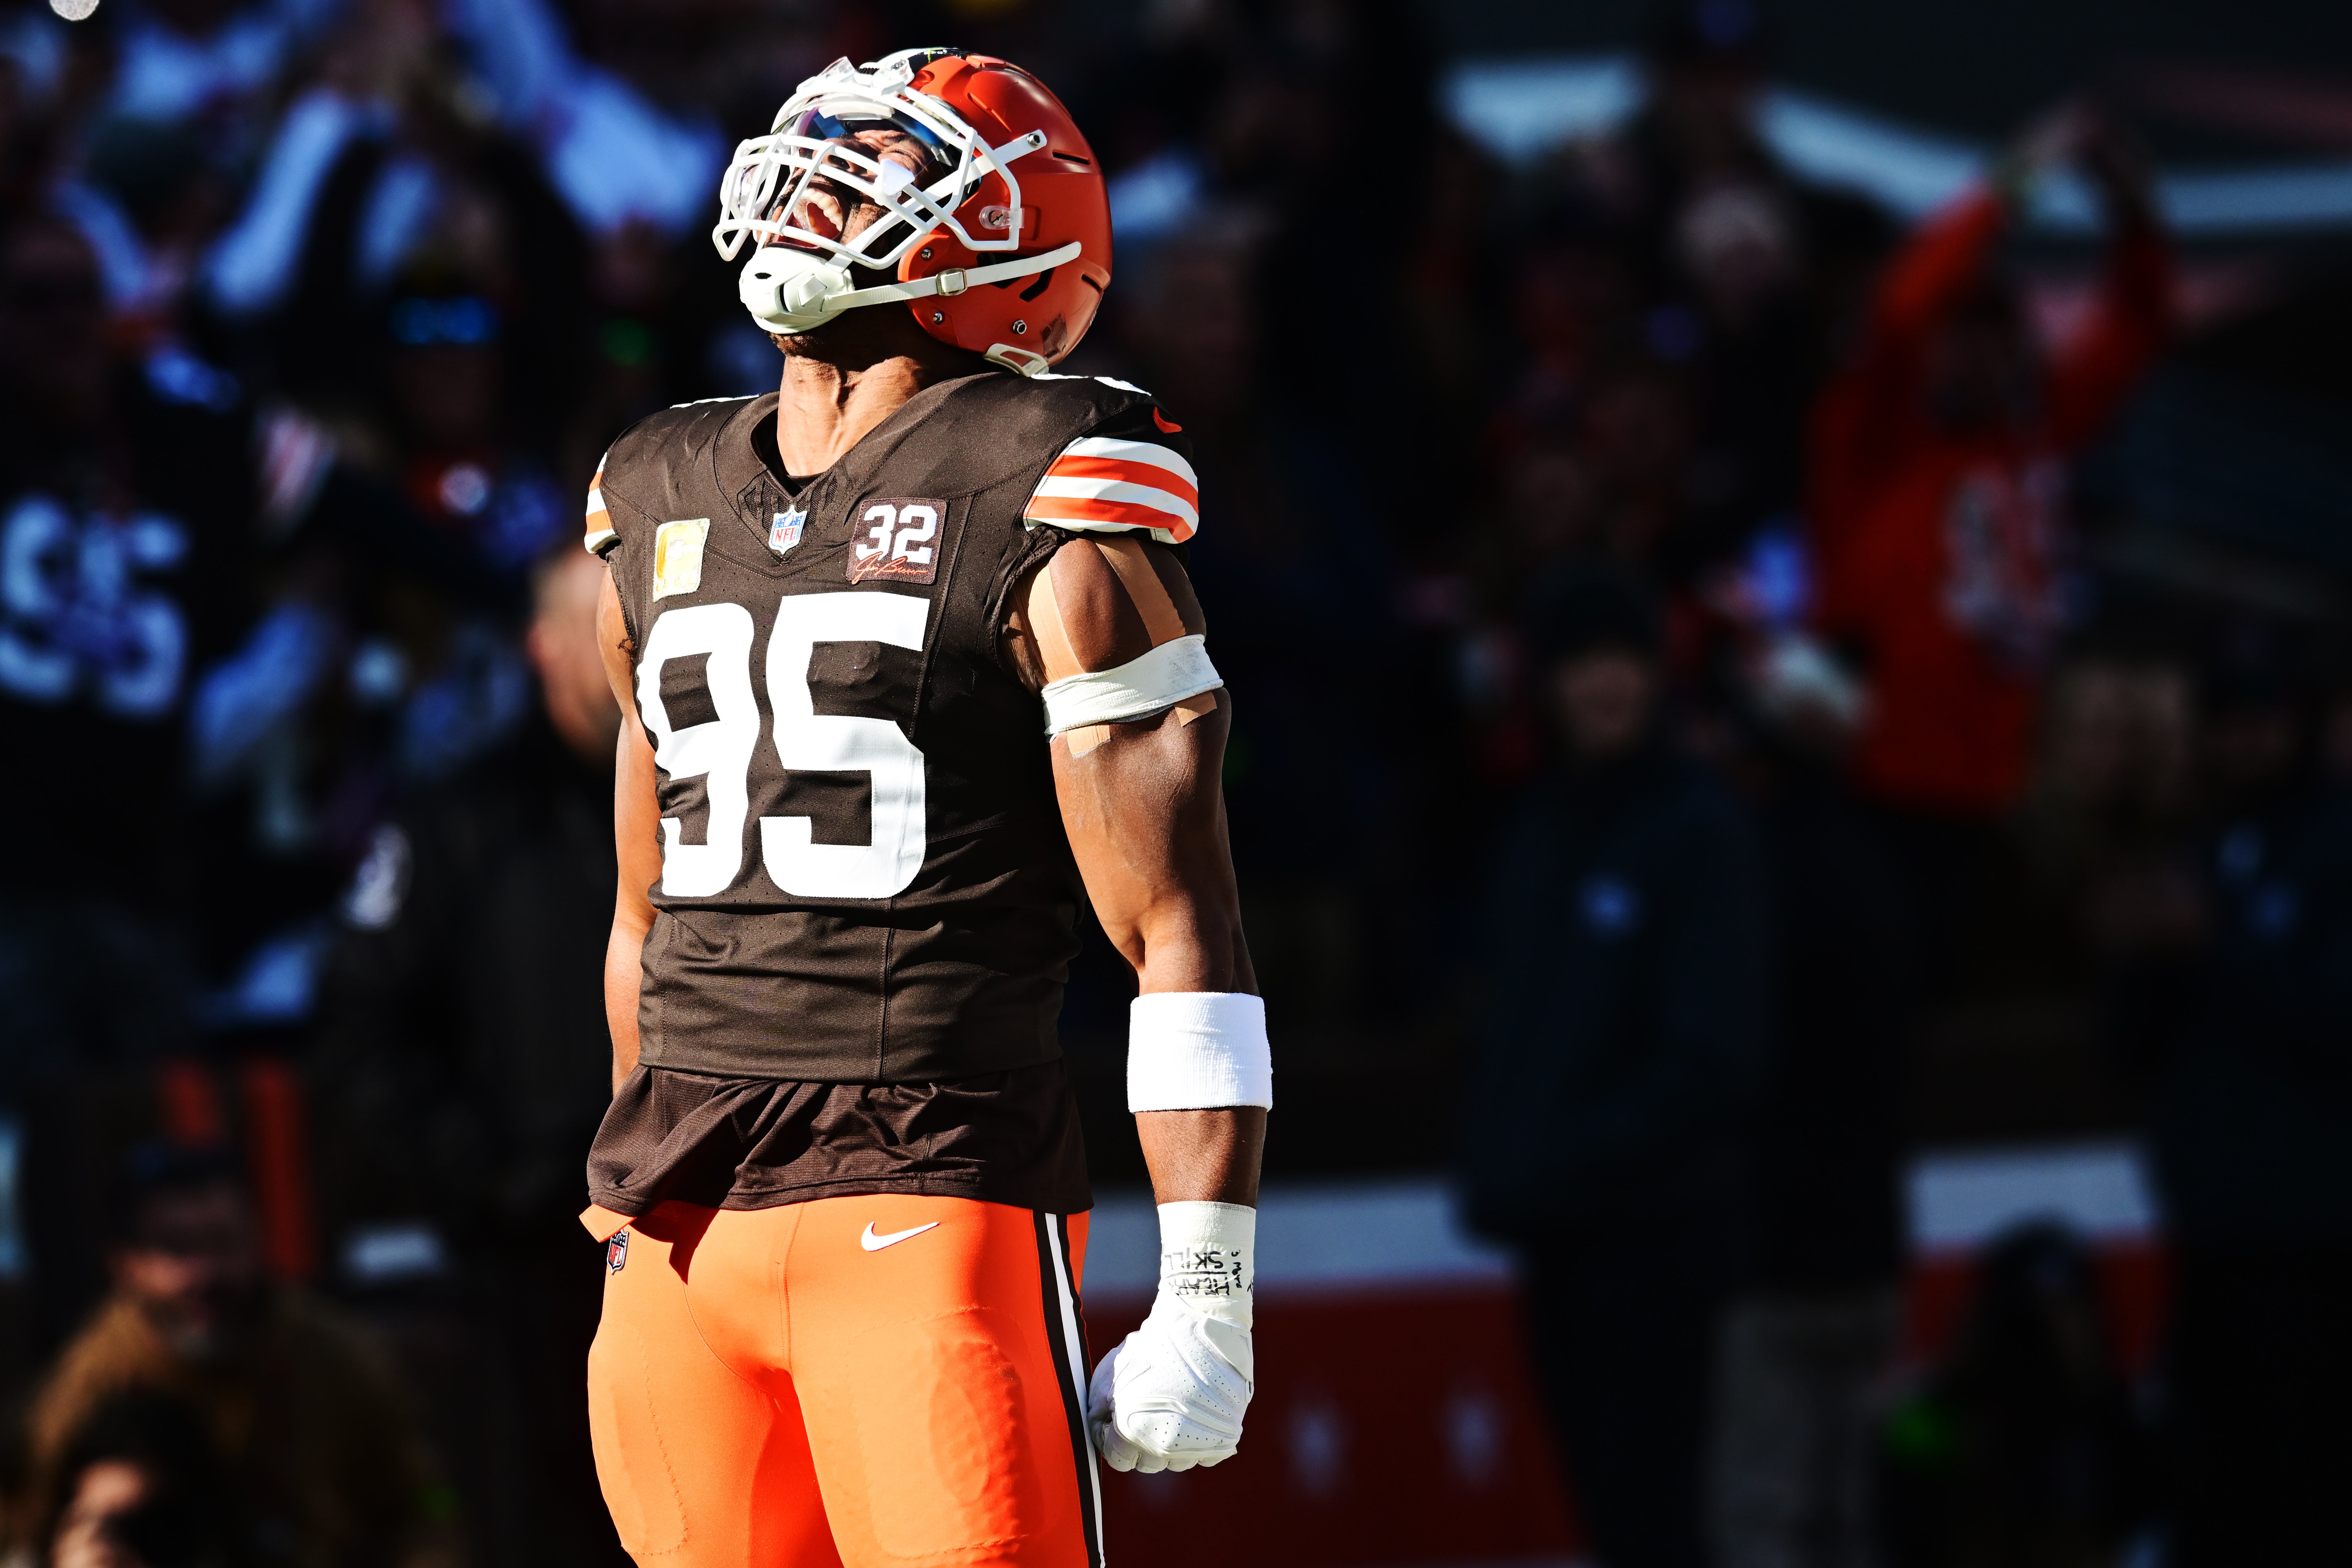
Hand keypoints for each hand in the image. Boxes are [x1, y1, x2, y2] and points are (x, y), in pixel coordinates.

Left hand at [1085, 1199, 1256, 1471]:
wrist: (1202, 1321)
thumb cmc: (1152, 1344)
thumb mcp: (1110, 1372)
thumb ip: (1099, 1409)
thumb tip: (1101, 1432)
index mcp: (1134, 1430)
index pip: (1118, 1459)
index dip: (1114, 1438)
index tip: (1120, 1416)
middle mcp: (1167, 1445)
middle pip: (1147, 1464)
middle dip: (1141, 1442)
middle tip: (1146, 1407)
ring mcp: (1199, 1443)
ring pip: (1176, 1462)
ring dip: (1170, 1442)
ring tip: (1171, 1405)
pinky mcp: (1225, 1437)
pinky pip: (1204, 1454)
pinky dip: (1198, 1440)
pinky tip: (1193, 1410)